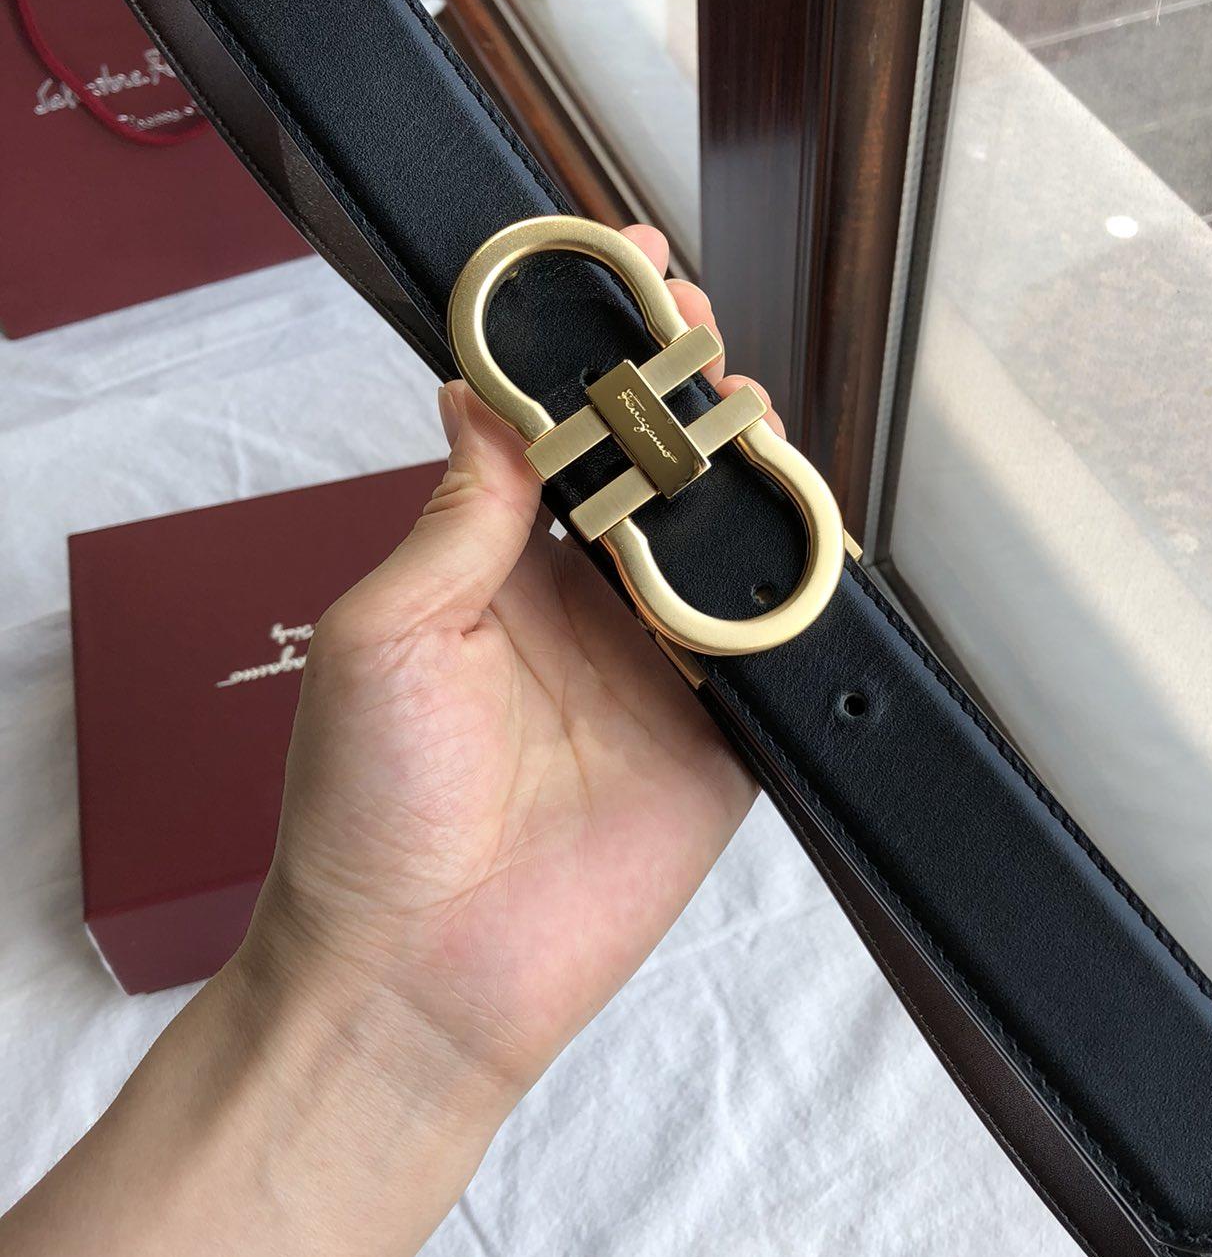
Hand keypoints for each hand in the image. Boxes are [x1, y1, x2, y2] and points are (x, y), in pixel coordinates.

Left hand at [245, 226, 775, 1125]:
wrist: (423, 978)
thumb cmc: (368, 816)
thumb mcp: (384, 637)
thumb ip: (453, 517)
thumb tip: (483, 395)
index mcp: (490, 570)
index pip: (554, 433)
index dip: (588, 355)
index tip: (616, 278)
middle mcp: (580, 608)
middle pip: (653, 470)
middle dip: (680, 388)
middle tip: (694, 325)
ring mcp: (656, 672)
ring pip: (722, 544)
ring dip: (742, 470)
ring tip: (746, 408)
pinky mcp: (720, 742)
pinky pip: (775, 652)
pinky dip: (794, 594)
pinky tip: (798, 531)